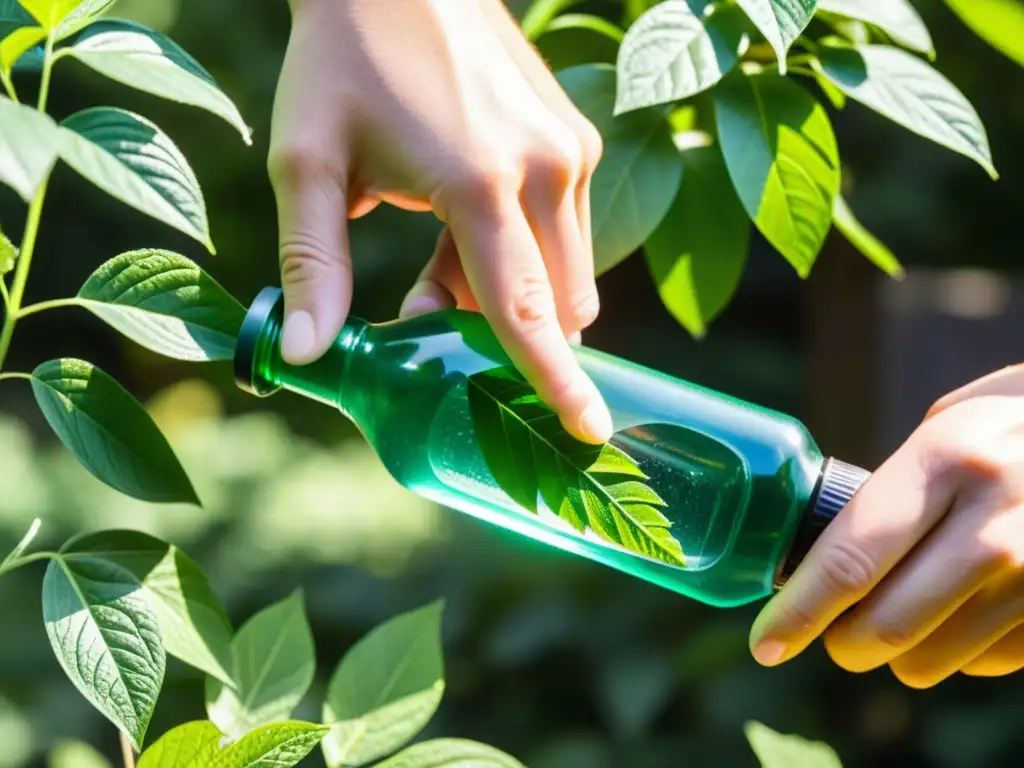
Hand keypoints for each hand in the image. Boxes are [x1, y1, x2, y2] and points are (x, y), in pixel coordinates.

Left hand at [268, 0, 610, 442]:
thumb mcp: (309, 162)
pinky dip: (524, 252)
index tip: (590, 431)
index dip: (556, 381)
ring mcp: (573, 152)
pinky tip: (464, 211)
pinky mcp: (577, 140)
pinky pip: (569, 231)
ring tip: (434, 246)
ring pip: (567, 273)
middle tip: (422, 301)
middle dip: (502, 331)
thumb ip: (314, 265)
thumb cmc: (342, 61)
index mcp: (482, 183)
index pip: (527, 311)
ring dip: (510, 291)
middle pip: (555, 305)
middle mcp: (549, 171)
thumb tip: (306, 356)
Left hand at [750, 364, 1023, 686]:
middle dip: (841, 644)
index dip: (799, 611)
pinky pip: (985, 665)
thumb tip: (823, 549)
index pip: (851, 557)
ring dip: (898, 654)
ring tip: (900, 616)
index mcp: (947, 459)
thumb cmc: (1015, 423)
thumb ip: (894, 484)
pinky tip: (963, 612)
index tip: (765, 643)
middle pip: (883, 625)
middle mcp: (994, 521)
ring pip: (930, 660)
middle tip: (833, 635)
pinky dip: (959, 651)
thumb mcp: (952, 425)